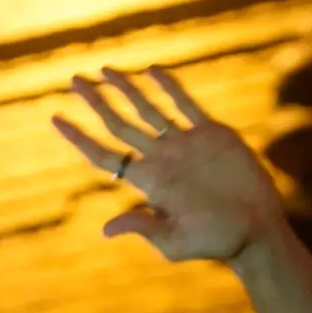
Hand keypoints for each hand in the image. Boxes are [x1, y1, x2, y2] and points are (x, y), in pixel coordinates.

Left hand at [52, 66, 284, 262]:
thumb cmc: (215, 242)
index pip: (105, 154)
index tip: (56, 118)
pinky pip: (186, 105)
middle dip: (96, 102)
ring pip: (149, 109)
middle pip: (120, 125)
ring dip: (126, 89)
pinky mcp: (212, 135)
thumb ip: (144, 227)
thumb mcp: (175, 241)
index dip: (79, 137)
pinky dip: (169, 87)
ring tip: (105, 70)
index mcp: (148, 182)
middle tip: (74, 80)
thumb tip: (106, 230)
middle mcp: (162, 159)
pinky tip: (152, 71)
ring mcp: (186, 145)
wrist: (256, 230)